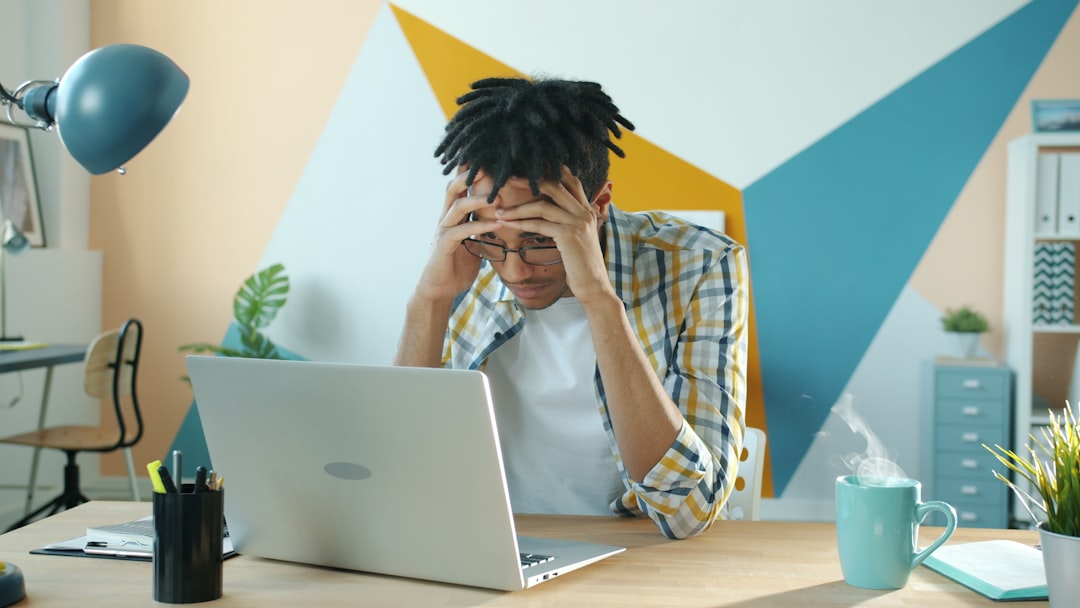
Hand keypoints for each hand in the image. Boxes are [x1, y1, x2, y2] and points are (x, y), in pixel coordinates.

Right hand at [413, 167, 501, 301]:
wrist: (438, 289)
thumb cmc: (456, 266)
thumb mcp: (473, 243)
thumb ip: (482, 229)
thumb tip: (501, 220)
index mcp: (453, 216)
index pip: (460, 188)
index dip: (471, 173)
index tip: (489, 160)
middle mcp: (446, 218)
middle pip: (454, 188)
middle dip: (470, 175)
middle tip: (490, 165)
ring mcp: (444, 230)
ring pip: (458, 206)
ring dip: (478, 199)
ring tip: (498, 196)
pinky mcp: (444, 245)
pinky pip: (463, 231)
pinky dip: (482, 227)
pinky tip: (498, 225)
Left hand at [494, 166, 614, 303]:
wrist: (594, 286)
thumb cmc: (582, 265)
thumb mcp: (579, 239)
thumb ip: (569, 223)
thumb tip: (551, 216)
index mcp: (587, 210)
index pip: (571, 181)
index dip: (552, 170)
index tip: (528, 168)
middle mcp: (584, 212)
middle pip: (554, 185)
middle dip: (528, 181)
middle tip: (507, 179)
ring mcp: (577, 223)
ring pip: (542, 206)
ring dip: (517, 208)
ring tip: (499, 211)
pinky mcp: (568, 236)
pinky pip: (539, 224)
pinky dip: (521, 223)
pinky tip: (508, 225)